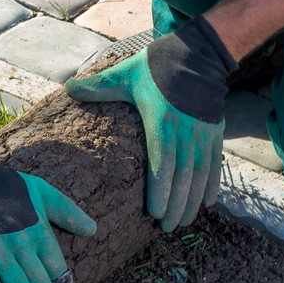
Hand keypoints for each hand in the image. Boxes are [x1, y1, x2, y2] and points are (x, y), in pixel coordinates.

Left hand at [66, 19, 236, 231]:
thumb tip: (68, 88)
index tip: (155, 213)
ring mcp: (202, 133)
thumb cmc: (157, 66)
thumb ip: (100, 87)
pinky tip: (207, 204)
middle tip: (166, 228)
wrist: (198, 54)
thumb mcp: (127, 74)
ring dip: (193, 201)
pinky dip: (212, 185)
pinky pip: (215, 164)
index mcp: (161, 121)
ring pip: (200, 174)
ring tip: (183, 222)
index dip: (161, 190)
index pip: (162, 163)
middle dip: (176, 205)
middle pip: (182, 176)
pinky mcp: (215, 132)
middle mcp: (185, 131)